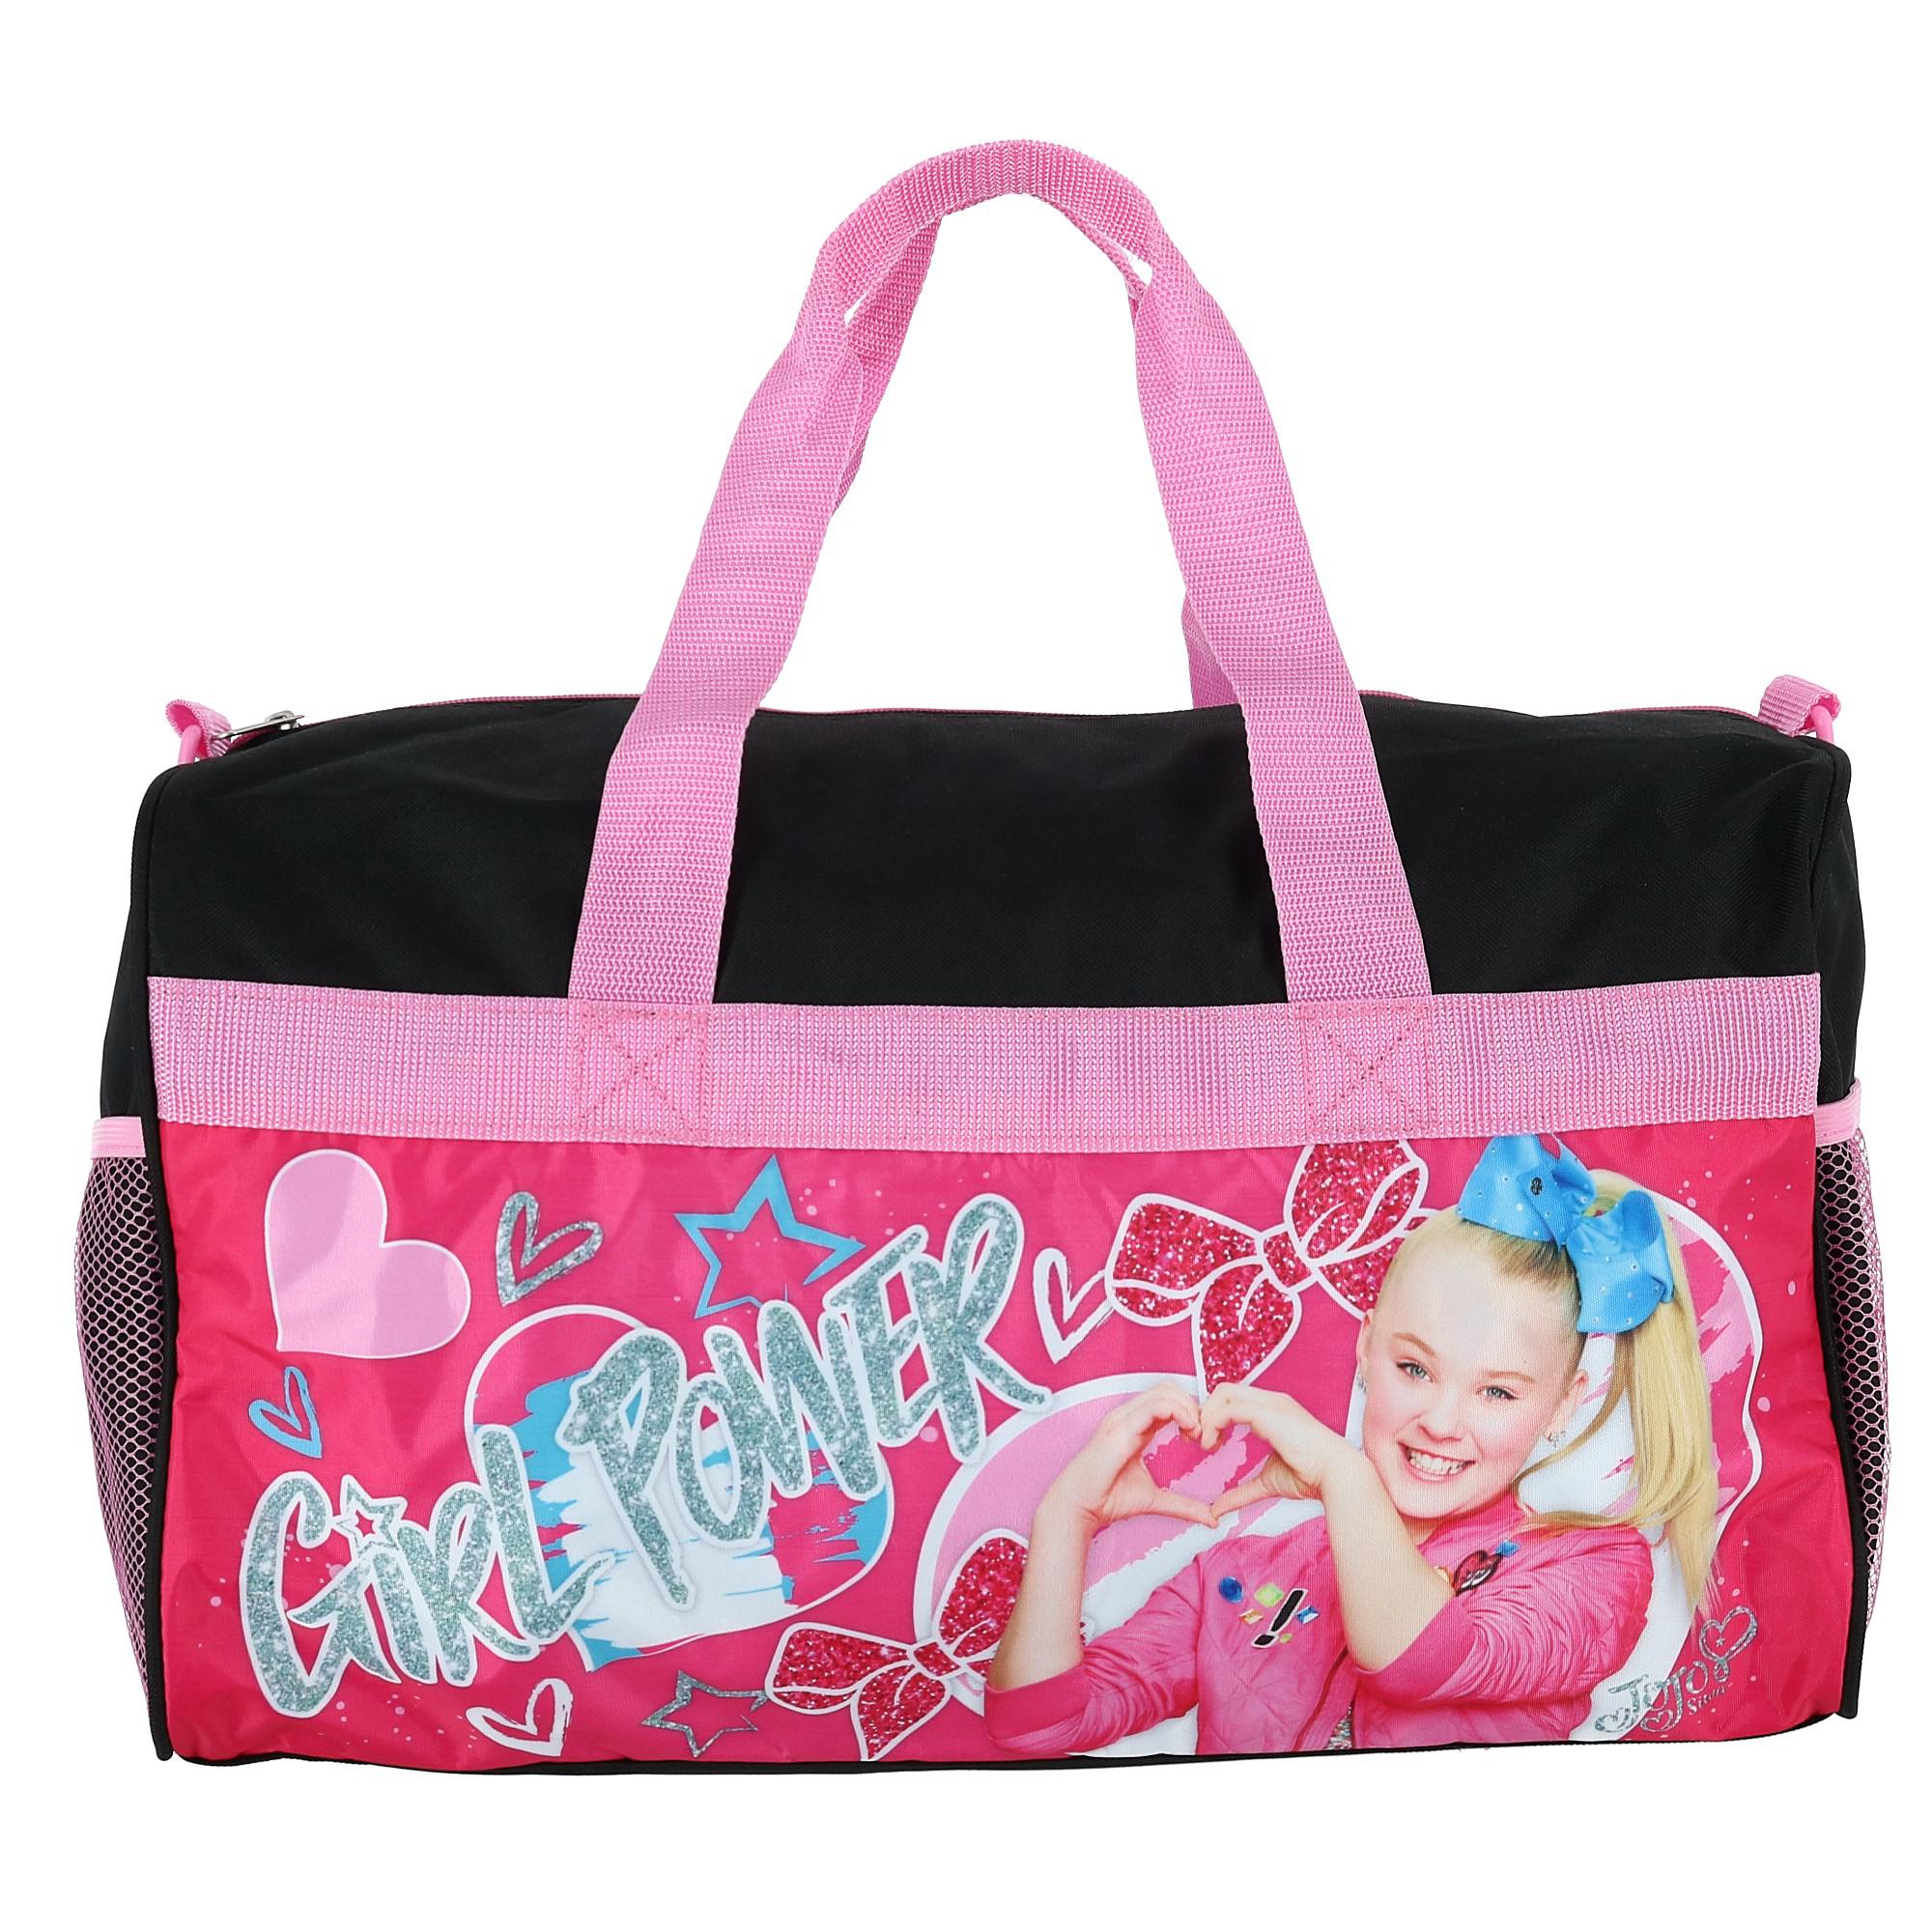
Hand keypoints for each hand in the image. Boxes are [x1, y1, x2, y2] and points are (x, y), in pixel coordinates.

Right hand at [1040, 1382, 1216, 1533]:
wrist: (1080, 1506)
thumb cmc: (1108, 1499)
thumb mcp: (1155, 1499)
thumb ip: (1183, 1505)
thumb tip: (1212, 1519)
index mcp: (1135, 1426)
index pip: (1167, 1401)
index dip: (1190, 1412)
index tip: (1202, 1438)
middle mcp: (1128, 1416)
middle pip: (1169, 1388)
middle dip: (1192, 1405)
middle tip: (1202, 1434)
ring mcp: (1123, 1418)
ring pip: (1164, 1391)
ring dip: (1188, 1408)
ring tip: (1196, 1433)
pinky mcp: (1121, 1427)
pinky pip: (1155, 1405)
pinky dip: (1178, 1411)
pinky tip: (1188, 1429)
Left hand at [1198, 1382, 1358, 1520]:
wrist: (1335, 1474)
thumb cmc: (1310, 1476)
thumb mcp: (1267, 1483)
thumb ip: (1241, 1492)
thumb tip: (1217, 1509)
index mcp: (1272, 1411)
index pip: (1233, 1399)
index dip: (1214, 1416)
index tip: (1206, 1443)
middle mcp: (1270, 1401)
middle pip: (1224, 1390)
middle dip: (1205, 1411)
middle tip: (1197, 1440)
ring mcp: (1271, 1403)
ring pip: (1223, 1393)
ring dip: (1206, 1416)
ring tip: (1204, 1444)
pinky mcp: (1269, 1412)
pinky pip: (1230, 1408)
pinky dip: (1213, 1423)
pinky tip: (1212, 1445)